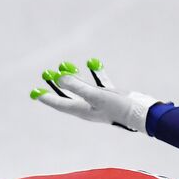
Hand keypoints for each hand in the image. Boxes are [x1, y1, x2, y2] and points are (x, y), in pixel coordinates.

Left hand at [30, 58, 158, 131]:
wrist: (142, 114)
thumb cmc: (118, 108)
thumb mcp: (96, 96)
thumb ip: (77, 86)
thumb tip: (60, 77)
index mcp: (82, 110)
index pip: (60, 104)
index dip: (47, 97)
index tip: (35, 92)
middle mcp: (88, 107)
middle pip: (67, 96)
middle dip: (56, 85)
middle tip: (45, 74)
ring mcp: (99, 102)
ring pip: (81, 87)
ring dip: (72, 77)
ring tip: (63, 65)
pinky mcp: (109, 96)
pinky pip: (98, 83)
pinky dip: (94, 73)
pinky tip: (92, 63)